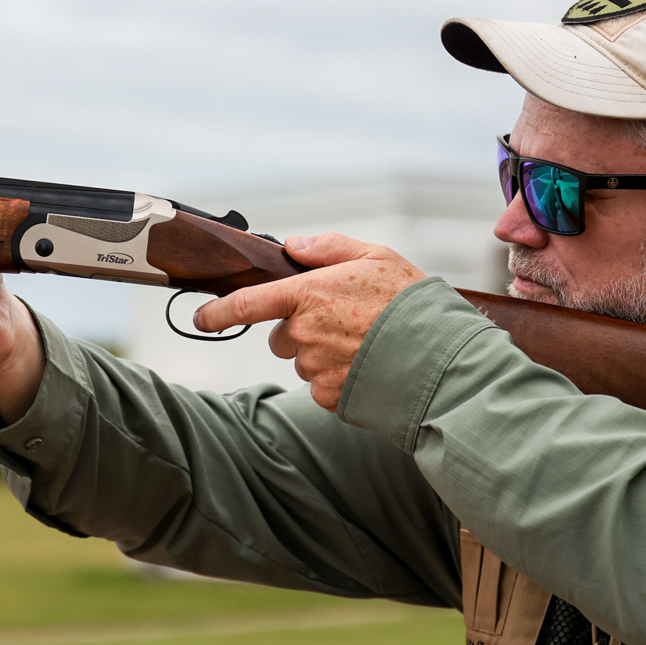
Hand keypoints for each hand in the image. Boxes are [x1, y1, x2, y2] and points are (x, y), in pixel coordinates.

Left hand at [192, 232, 426, 410]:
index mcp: (309, 294)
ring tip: (364, 345)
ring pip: (303, 362)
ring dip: (322, 355)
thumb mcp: (376, 257)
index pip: (247, 305)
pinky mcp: (331, 398)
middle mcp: (305, 334)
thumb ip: (329, 249)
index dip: (217, 313)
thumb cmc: (412, 303)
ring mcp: (316, 369)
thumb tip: (293, 246)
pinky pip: (321, 386)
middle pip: (281, 337)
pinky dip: (338, 379)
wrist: (444, 359)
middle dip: (300, 331)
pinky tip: (367, 367)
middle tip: (343, 323)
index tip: (201, 317)